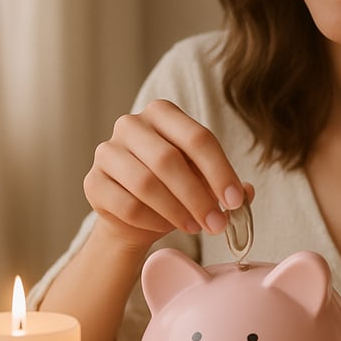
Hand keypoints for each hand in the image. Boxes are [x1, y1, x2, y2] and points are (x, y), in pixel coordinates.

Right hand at [83, 99, 253, 250]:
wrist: (133, 215)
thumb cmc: (174, 188)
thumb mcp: (204, 180)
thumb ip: (226, 183)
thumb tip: (247, 192)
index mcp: (164, 113)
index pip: (198, 138)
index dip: (220, 171)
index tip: (236, 200)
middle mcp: (132, 124)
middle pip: (169, 159)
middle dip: (198, 196)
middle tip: (218, 223)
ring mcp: (107, 151)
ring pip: (146, 183)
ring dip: (177, 210)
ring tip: (196, 226)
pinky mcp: (93, 181)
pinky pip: (126, 205)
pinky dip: (152, 220)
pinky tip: (166, 226)